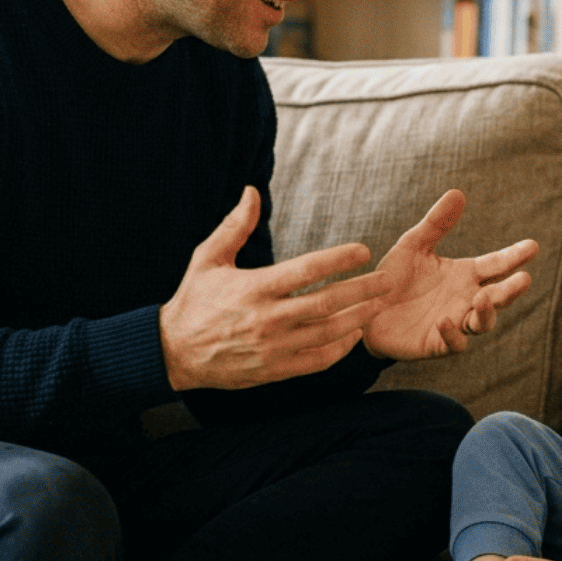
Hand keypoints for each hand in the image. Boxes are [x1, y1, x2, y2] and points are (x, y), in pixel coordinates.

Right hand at [159, 187, 392, 390]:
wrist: (173, 352)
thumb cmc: (193, 300)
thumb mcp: (208, 258)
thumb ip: (235, 226)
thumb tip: (252, 190)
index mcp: (255, 287)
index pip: (306, 270)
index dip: (339, 259)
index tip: (363, 250)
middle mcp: (268, 318)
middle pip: (327, 303)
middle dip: (362, 290)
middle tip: (387, 279)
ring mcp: (273, 347)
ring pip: (328, 333)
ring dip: (358, 318)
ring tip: (379, 304)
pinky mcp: (274, 370)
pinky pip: (317, 360)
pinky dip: (340, 349)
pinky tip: (354, 334)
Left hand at [361, 190, 538, 360]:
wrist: (366, 310)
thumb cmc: (394, 277)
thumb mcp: (413, 245)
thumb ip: (436, 224)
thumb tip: (458, 192)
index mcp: (465, 274)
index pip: (497, 264)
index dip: (515, 256)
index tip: (532, 246)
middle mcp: (466, 299)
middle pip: (498, 295)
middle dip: (512, 289)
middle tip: (525, 278)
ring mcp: (455, 322)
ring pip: (482, 322)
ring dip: (487, 313)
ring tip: (483, 299)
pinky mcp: (437, 343)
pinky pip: (454, 342)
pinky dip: (452, 333)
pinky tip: (446, 320)